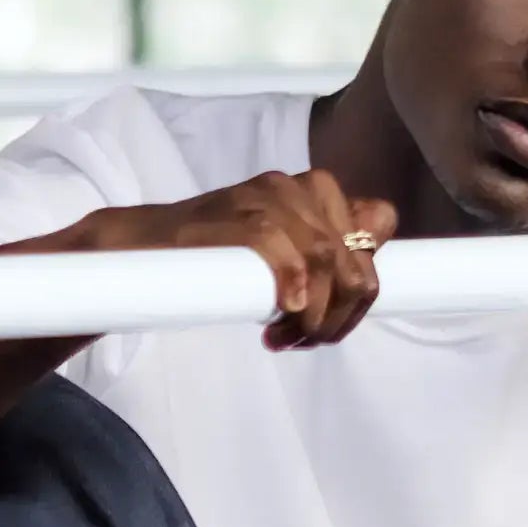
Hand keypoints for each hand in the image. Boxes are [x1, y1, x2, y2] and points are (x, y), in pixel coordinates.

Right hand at [74, 170, 392, 349]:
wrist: (146, 247)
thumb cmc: (217, 258)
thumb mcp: (283, 256)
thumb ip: (324, 260)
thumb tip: (363, 285)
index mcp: (318, 192)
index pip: (380, 222)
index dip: (367, 281)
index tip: (338, 318)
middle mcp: (299, 185)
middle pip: (355, 256)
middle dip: (340, 313)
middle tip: (307, 341)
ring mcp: (266, 194)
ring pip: (323, 255)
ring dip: (315, 312)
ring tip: (287, 338)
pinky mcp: (234, 212)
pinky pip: (279, 243)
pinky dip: (289, 284)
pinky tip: (280, 314)